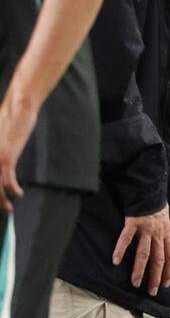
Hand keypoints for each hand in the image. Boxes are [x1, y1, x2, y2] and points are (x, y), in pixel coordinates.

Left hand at [0, 94, 39, 213]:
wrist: (18, 108)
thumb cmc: (9, 120)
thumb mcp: (0, 139)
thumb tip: (2, 164)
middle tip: (3, 209)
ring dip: (2, 201)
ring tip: (9, 209)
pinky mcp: (6, 158)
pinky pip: (8, 182)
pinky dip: (13, 191)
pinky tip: (19, 194)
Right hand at [112, 205, 169, 295]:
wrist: (149, 190)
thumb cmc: (156, 208)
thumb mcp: (166, 222)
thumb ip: (165, 237)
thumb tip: (166, 252)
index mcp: (167, 234)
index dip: (169, 271)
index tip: (166, 284)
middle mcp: (158, 233)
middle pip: (159, 259)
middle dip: (156, 276)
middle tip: (152, 290)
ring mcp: (146, 229)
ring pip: (144, 253)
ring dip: (140, 269)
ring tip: (136, 282)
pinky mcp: (133, 222)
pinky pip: (126, 238)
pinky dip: (121, 250)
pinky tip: (116, 260)